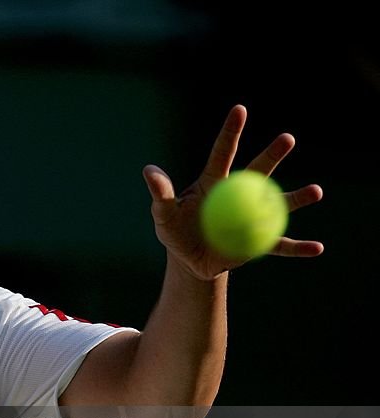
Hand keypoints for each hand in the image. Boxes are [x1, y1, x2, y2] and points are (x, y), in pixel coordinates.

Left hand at [142, 104, 323, 280]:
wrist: (189, 260)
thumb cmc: (176, 232)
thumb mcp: (163, 216)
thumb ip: (161, 194)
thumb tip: (149, 170)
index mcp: (215, 182)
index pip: (223, 153)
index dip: (231, 132)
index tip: (240, 109)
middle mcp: (239, 194)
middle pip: (258, 173)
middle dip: (272, 155)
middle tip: (287, 139)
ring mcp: (252, 217)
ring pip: (278, 205)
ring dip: (297, 199)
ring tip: (316, 191)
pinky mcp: (258, 243)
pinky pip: (280, 245)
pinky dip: (298, 248)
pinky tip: (316, 249)